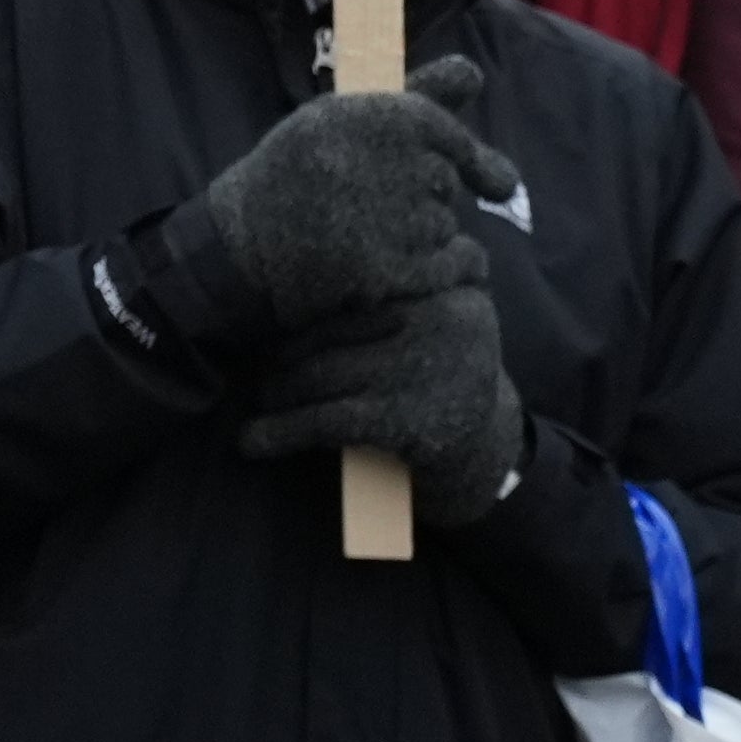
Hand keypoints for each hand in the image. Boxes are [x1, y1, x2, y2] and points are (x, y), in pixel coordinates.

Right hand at [177, 60, 515, 342]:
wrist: (240, 244)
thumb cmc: (297, 173)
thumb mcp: (343, 119)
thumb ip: (417, 95)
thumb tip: (479, 73)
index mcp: (373, 117)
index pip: (447, 135)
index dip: (439, 156)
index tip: (411, 171)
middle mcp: (384, 163)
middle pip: (445, 182)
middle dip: (417, 194)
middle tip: (360, 202)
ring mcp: (389, 221)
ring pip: (447, 223)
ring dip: (421, 233)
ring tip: (363, 232)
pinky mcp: (392, 271)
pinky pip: (459, 262)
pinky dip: (442, 266)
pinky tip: (395, 263)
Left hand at [234, 277, 526, 526]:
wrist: (488, 456)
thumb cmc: (440, 382)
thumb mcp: (426, 327)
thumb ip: (379, 302)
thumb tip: (279, 286)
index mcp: (444, 289)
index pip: (351, 292)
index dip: (302, 313)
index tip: (263, 319)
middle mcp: (439, 320)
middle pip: (330, 332)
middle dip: (283, 355)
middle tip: (255, 368)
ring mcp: (422, 369)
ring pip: (318, 374)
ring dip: (275, 392)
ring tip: (256, 400)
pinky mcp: (404, 419)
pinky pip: (322, 419)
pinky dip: (279, 431)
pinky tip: (252, 441)